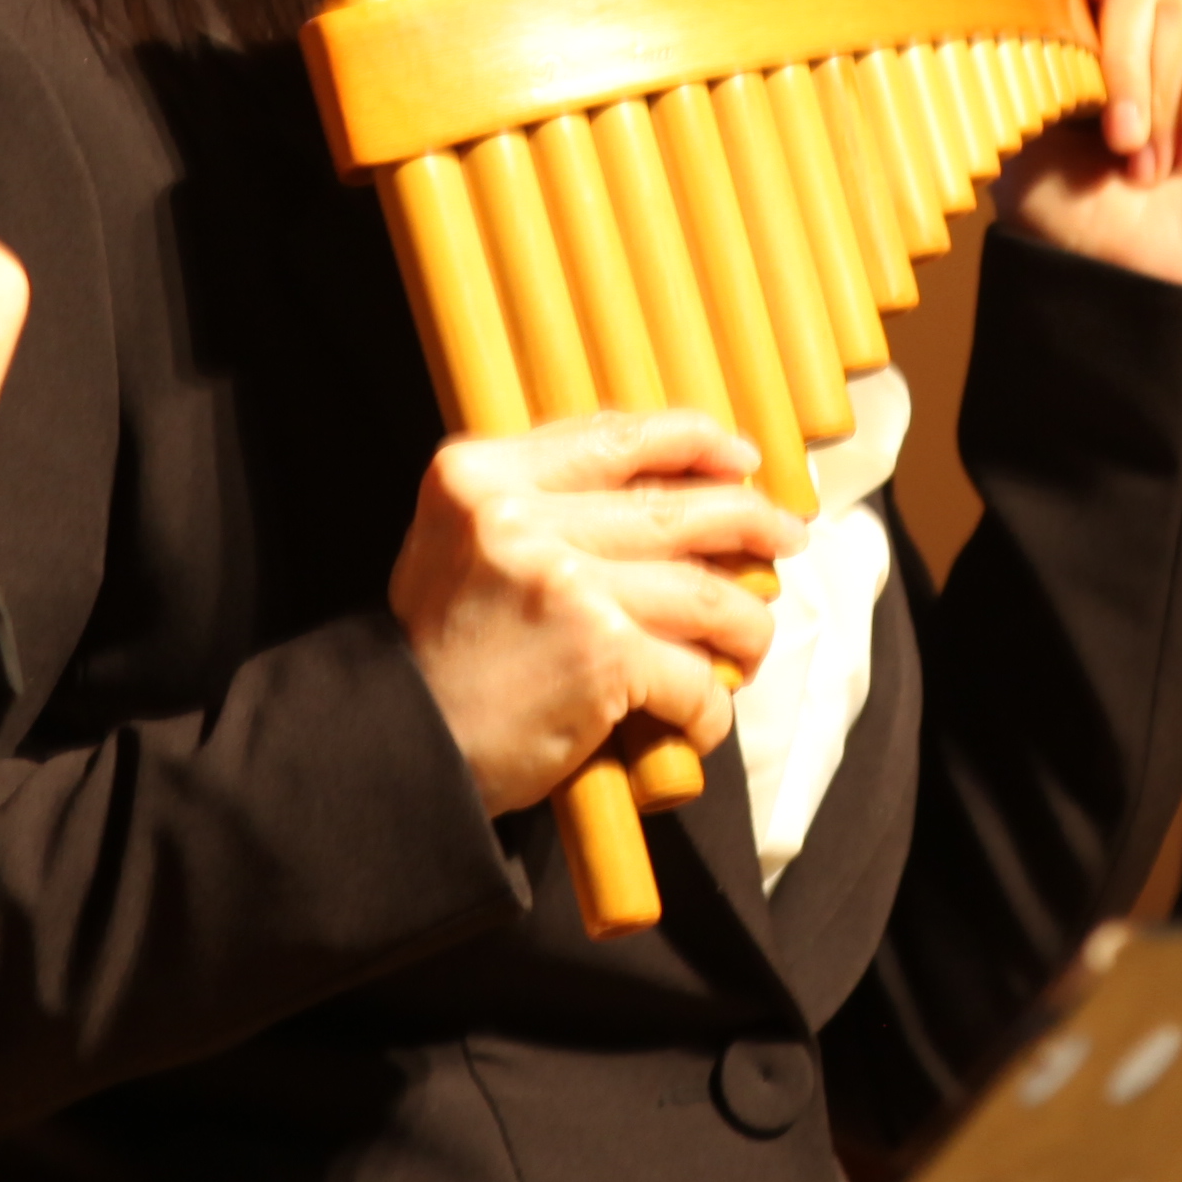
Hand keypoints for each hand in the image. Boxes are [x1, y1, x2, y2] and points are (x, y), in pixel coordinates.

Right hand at [390, 413, 801, 815]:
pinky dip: (708, 705)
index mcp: (482, 475)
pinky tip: (704, 717)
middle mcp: (521, 517)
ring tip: (753, 639)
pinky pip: (691, 676)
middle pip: (674, 507)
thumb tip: (661, 481)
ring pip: (702, 592)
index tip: (742, 459)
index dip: (694, 442)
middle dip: (749, 521)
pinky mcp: (601, 654)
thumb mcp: (458, 543)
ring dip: (745, 623)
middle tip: (786, 536)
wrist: (395, 745)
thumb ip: (533, 501)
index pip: (613, 436)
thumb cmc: (437, 653)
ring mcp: (567, 582)